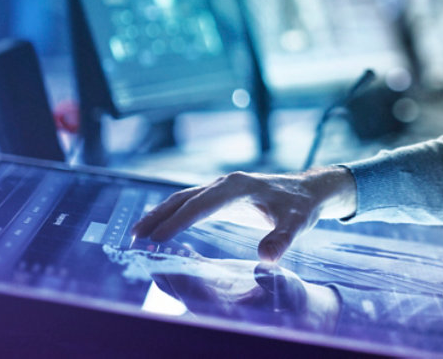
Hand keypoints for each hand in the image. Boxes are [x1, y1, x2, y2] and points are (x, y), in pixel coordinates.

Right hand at [131, 167, 356, 261]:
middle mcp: (225, 184)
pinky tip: (159, 231)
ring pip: (182, 199)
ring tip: (137, 234)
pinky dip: (171, 215)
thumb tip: (267, 259)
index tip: (158, 238)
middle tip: (135, 237)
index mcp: (239, 187)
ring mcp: (220, 189)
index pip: (203, 204)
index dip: (180, 221)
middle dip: (159, 216)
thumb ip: (282, 240)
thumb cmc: (300, 207)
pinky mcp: (219, 197)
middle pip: (184, 198)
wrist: (307, 191)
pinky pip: (189, 205)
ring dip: (159, 215)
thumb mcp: (297, 224)